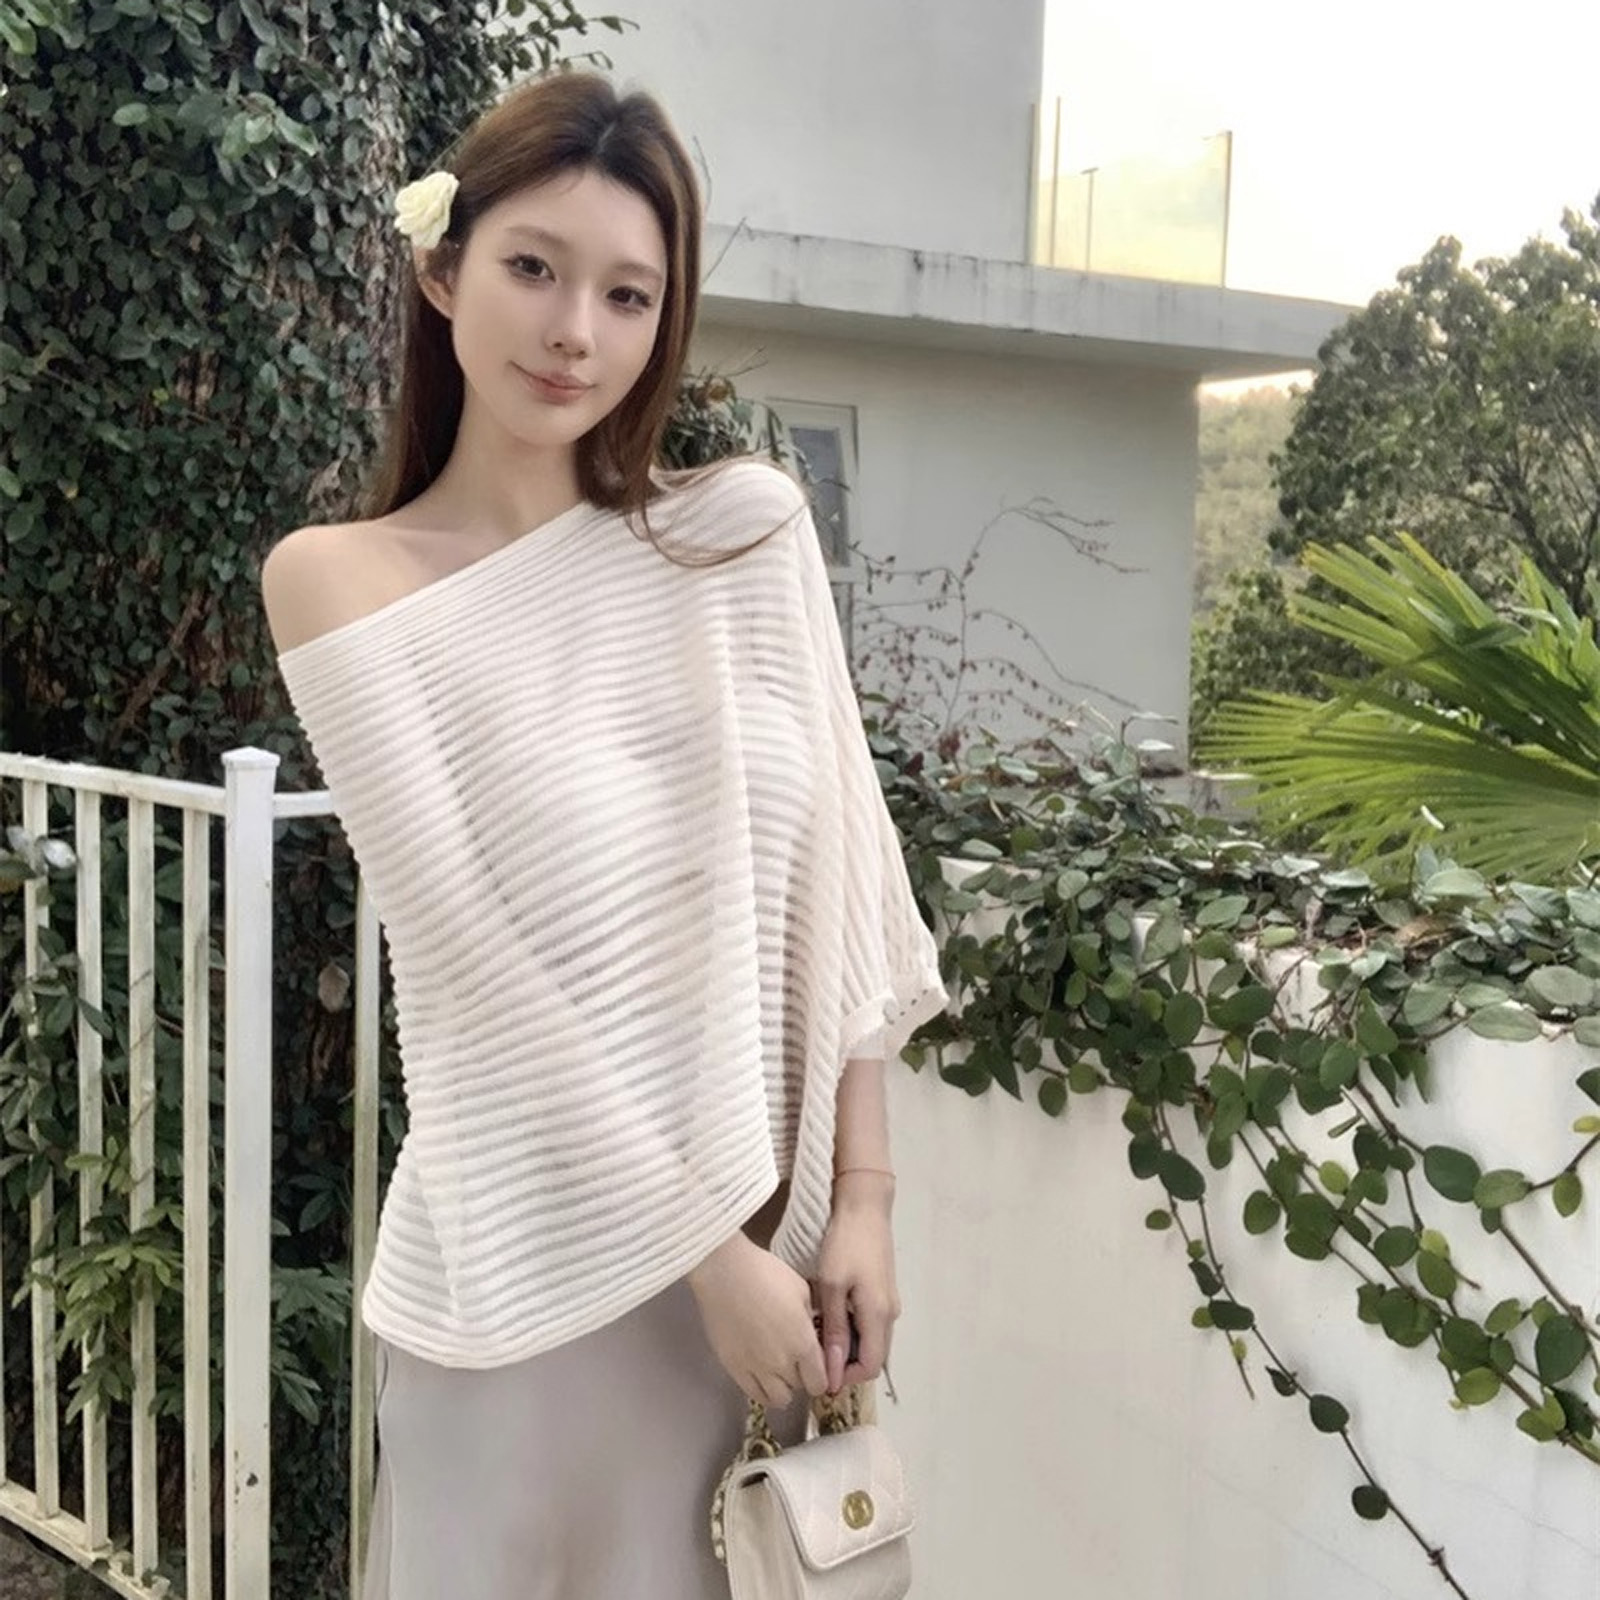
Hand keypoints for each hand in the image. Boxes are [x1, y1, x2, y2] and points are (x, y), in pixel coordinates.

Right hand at [687, 1231, 828, 1407]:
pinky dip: (762, 1388)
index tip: (818, 1364)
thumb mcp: (802, 1289)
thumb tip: (819, 1329)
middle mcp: (781, 1362)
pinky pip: (754, 1394)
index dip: (822, 1375)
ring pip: (779, 1399)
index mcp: (803, 1343)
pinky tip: (762, 1371)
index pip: (820, 1383)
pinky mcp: (733, 1367)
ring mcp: (755, 1368)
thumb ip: (815, 1317)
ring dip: (783, 1386)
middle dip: (803, 1376)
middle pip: (801, 1388)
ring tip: (780, 1367)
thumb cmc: (765, 1273)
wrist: (725, 1272)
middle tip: (798, 1357)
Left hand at [814, 1175, 900, 1392]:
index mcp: (879, 1316)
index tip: (819, 1371)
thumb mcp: (832, 1286)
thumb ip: (834, 1329)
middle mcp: (890, 1314)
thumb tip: (833, 1370)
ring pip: (872, 1340)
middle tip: (814, 1353)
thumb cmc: (844, 1244)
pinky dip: (852, 1330)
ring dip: (847, 1346)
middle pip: (873, 1356)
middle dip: (845, 1363)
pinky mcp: (883, 1292)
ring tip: (817, 1334)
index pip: (871, 1367)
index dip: (846, 1377)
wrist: (864, 1207)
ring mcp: (889, 1302)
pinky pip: (871, 1324)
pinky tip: (829, 1317)